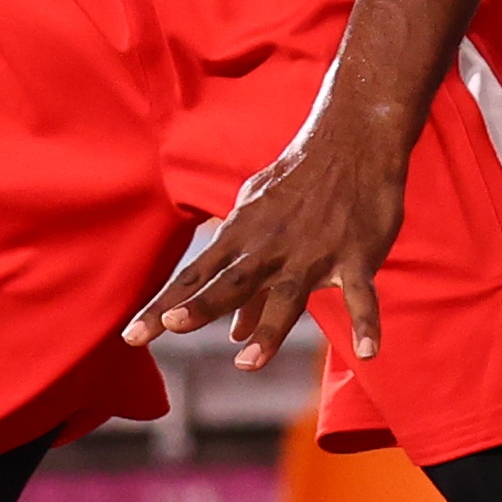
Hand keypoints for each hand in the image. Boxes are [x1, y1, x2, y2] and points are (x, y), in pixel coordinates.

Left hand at [125, 107, 408, 376]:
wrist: (353, 139)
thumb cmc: (299, 182)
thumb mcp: (259, 217)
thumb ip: (245, 275)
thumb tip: (231, 327)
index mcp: (244, 235)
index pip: (196, 275)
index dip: (164, 305)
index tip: (134, 336)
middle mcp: (273, 246)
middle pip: (232, 281)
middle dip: (202, 304)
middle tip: (171, 326)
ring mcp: (315, 251)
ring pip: (288, 294)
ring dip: (268, 327)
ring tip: (246, 361)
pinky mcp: (356, 256)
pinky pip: (361, 294)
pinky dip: (366, 322)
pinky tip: (367, 352)